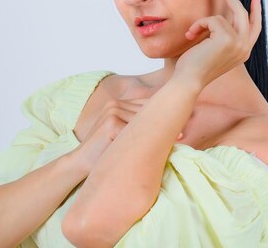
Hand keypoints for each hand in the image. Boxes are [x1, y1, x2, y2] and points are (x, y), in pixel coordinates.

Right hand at [72, 97, 186, 172]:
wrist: (81, 163)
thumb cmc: (104, 152)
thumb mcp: (121, 135)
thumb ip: (136, 126)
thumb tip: (166, 127)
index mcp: (117, 103)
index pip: (147, 104)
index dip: (165, 113)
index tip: (184, 122)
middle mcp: (115, 104)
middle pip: (149, 110)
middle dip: (168, 120)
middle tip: (186, 132)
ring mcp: (112, 112)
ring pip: (146, 121)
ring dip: (164, 130)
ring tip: (182, 138)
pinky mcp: (111, 124)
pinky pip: (137, 132)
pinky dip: (152, 140)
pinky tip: (166, 146)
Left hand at [174, 0, 261, 88]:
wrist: (188, 80)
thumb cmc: (195, 67)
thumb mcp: (214, 51)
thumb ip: (223, 37)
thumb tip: (221, 19)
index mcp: (243, 52)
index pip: (255, 29)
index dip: (255, 13)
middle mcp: (244, 48)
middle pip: (244, 16)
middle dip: (232, 0)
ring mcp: (238, 43)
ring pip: (221, 18)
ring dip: (202, 23)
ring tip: (192, 35)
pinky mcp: (227, 39)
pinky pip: (212, 20)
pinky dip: (199, 25)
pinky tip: (191, 36)